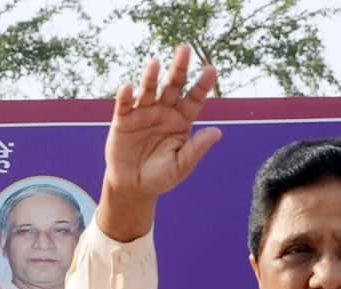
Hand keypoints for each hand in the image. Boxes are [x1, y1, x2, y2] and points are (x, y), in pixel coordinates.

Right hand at [97, 45, 221, 240]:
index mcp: (182, 121)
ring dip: (151, 77)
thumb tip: (217, 132)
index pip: (195, 99)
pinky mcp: (123, 120)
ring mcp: (143, 113)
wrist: (134, 186)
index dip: (202, 84)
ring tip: (155, 64)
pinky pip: (125, 105)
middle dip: (179, 68)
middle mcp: (164, 112)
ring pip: (149, 90)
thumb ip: (197, 148)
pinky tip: (129, 87)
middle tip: (185, 49)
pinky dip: (126, 96)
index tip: (212, 69)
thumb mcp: (182, 165)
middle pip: (173, 86)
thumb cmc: (161, 176)